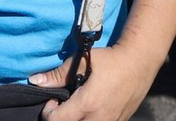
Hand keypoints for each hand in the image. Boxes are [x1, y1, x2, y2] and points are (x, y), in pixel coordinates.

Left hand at [31, 45, 157, 120]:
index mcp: (88, 103)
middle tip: (63, 104)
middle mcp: (98, 119)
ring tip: (77, 107)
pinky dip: (88, 120)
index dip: (48, 112)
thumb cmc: (111, 60)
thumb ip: (59, 74)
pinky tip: (90, 109)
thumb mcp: (84, 60)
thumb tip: (35, 80)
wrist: (139, 63)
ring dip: (75, 120)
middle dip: (61, 119)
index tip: (53, 100)